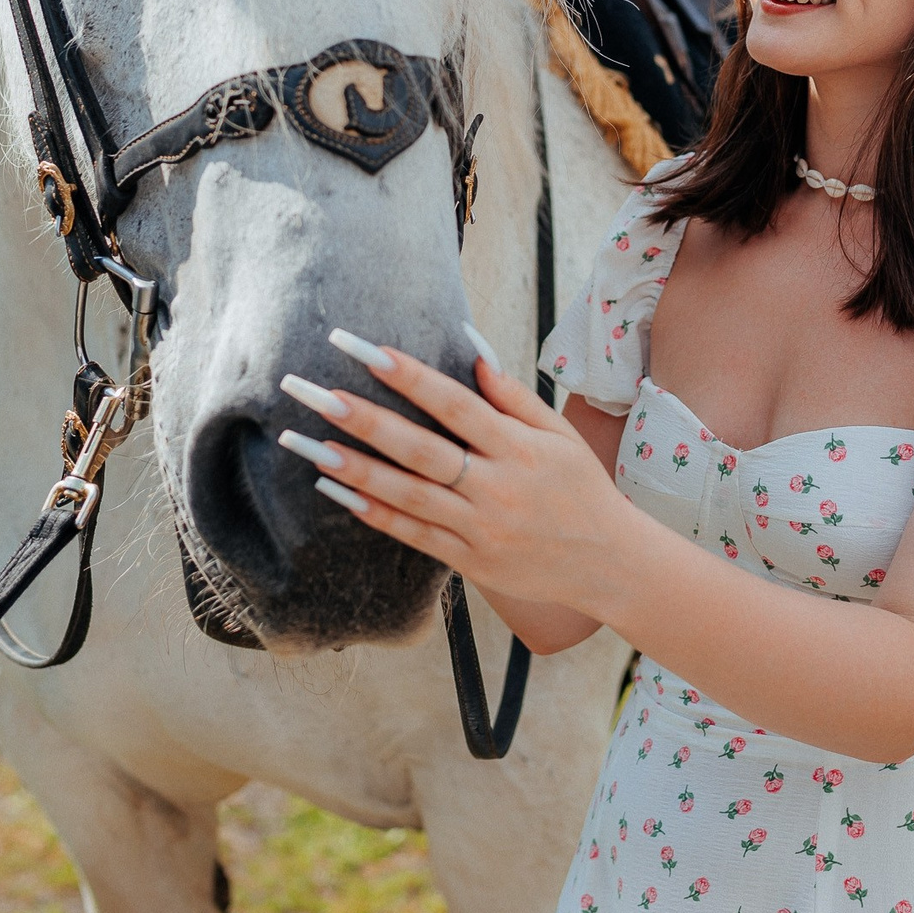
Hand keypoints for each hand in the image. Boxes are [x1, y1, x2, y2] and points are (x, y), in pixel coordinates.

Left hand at [275, 325, 644, 613]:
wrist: (608, 563)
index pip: (454, 403)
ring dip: (352, 468)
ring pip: (406, 494)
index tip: (363, 349)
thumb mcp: (558, 434)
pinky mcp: (470, 561)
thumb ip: (512, 395)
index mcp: (519, 448)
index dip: (408, 375)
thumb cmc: (580, 487)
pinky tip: (334, 491)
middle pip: (418, 448)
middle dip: (361, 418)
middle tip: (312, 393)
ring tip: (306, 444)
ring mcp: (480, 528)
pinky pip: (412, 534)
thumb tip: (470, 349)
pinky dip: (372, 512)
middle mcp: (496, 487)